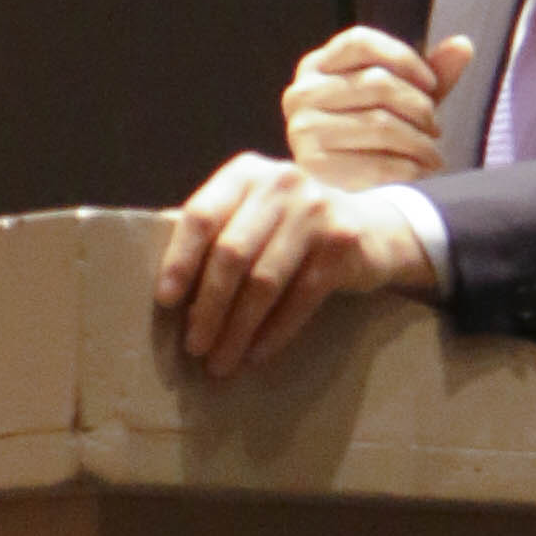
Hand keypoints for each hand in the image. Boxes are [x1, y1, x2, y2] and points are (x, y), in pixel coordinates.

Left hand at [155, 158, 442, 376]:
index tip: (165, 302)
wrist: (371, 228)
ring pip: (264, 281)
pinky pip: (300, 298)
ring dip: (238, 329)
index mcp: (246, 173)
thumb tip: (163, 288)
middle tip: (193, 347)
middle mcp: (281, 183)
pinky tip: (256, 355)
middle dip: (208, 307)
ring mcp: (316, 210)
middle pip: (231, 253)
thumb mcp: (254, 215)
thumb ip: (216, 233)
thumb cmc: (291, 229)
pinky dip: (274, 332)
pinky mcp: (342, 243)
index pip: (201, 216)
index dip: (180, 261)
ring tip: (220, 361)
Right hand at [281, 24, 475, 188]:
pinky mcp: (314, 168)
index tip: (431, 84)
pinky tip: (419, 172)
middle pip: (377, 83)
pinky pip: (376, 163)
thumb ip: (432, 72)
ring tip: (433, 153)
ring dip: (420, 141)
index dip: (404, 58)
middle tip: (436, 128)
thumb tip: (463, 45)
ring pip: (381, 123)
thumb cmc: (376, 134)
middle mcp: (301, 94)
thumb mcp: (403, 98)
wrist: (351, 189)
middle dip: (419, 107)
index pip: (361, 42)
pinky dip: (408, 169)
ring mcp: (303, 130)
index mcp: (317, 66)